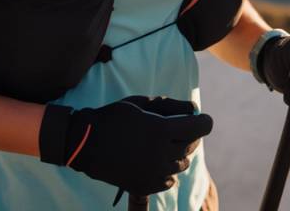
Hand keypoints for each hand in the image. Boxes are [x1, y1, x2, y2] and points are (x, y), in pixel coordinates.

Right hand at [39, 96, 212, 196]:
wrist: (84, 143)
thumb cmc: (114, 117)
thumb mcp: (142, 103)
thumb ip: (170, 105)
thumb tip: (193, 108)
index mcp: (162, 129)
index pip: (200, 127)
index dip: (204, 121)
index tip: (202, 119)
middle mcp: (161, 153)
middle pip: (191, 146)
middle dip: (189, 135)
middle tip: (178, 129)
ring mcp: (152, 173)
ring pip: (180, 165)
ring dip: (177, 153)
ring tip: (163, 144)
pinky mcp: (144, 186)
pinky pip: (168, 181)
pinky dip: (167, 171)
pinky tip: (155, 161)